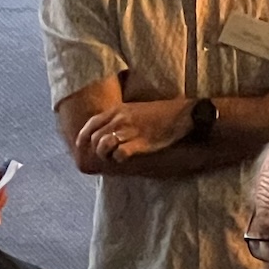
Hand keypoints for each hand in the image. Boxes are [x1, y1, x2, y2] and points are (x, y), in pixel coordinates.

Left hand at [76, 98, 193, 166]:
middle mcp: (121, 119)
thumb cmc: (162, 113)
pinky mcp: (141, 142)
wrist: (185, 114)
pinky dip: (120, 159)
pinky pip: (119, 154)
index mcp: (118, 110)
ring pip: (103, 146)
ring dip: (106, 155)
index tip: (83, 146)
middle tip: (105, 155)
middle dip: (96, 150)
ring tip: (115, 156)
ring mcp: (130, 131)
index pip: (91, 124)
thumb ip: (119, 117)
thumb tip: (107, 130)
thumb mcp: (136, 109)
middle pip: (95, 138)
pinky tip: (128, 158)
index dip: (83, 137)